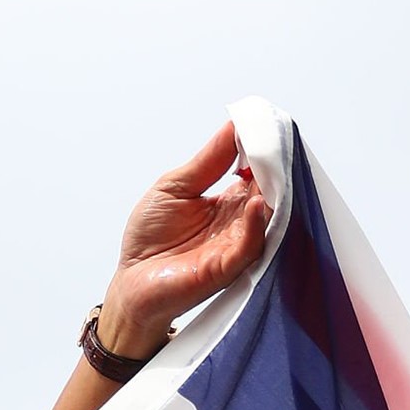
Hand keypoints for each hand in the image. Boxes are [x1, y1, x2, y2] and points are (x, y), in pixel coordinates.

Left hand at [100, 123, 270, 357]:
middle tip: (278, 139)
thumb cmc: (149, 240)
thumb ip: (208, 161)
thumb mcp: (175, 187)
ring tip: (272, 165)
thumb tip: (234, 125)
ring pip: (267, 216)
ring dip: (271, 191)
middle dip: (274, 166)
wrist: (132, 284)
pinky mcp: (226, 268)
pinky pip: (249, 245)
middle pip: (269, 190)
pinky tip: (253, 202)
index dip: (262, 150)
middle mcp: (240, 222)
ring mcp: (236, 245)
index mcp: (230, 202)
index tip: (266, 125)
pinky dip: (254, 223)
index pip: (257, 172)